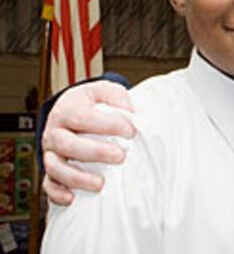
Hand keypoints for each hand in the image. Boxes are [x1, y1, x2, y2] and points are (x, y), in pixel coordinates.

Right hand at [41, 81, 134, 204]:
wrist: (71, 108)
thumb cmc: (91, 102)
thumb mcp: (104, 90)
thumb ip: (117, 97)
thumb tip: (130, 112)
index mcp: (67, 110)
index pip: (82, 117)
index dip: (106, 125)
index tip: (130, 131)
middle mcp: (54, 132)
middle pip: (66, 144)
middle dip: (95, 152)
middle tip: (120, 156)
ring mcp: (51, 152)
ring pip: (55, 167)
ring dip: (77, 178)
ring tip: (100, 184)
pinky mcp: (51, 169)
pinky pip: (48, 184)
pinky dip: (57, 193)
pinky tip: (72, 198)